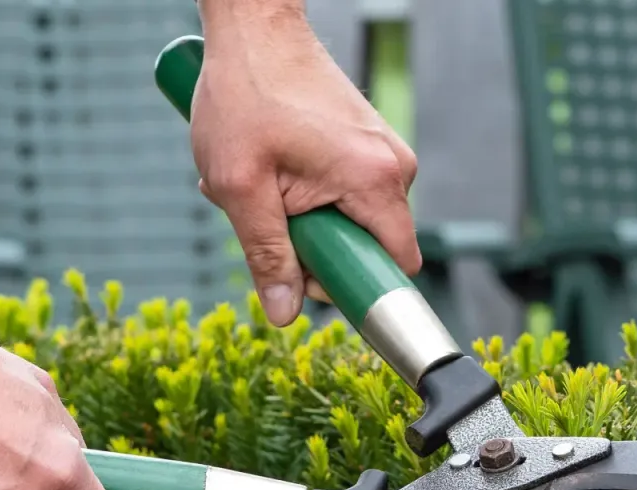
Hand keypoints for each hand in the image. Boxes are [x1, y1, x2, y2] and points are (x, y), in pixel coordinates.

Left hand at [191, 5, 420, 325]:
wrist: (255, 28)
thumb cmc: (245, 92)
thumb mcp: (241, 186)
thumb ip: (266, 254)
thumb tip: (284, 314)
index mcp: (375, 180)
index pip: (394, 266)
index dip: (355, 286)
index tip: (312, 280)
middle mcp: (395, 169)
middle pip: (368, 248)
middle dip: (314, 248)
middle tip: (266, 219)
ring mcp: (386, 156)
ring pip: (352, 222)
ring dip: (304, 220)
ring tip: (263, 185)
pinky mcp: (371, 148)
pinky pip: (348, 196)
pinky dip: (309, 196)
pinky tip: (275, 172)